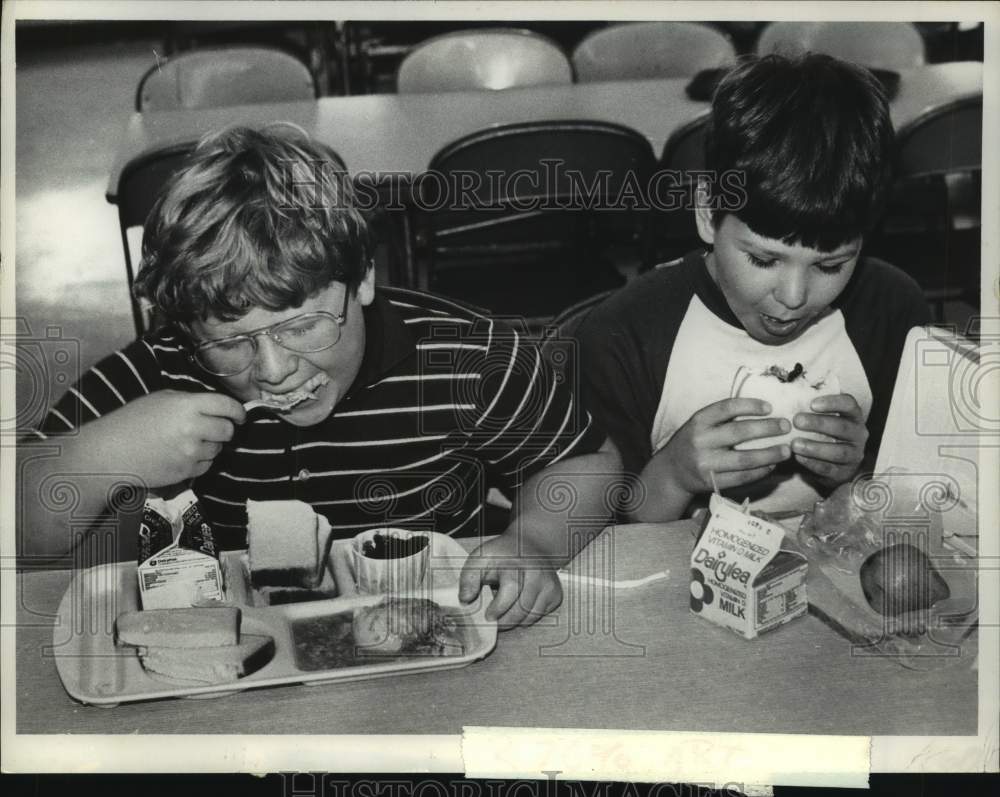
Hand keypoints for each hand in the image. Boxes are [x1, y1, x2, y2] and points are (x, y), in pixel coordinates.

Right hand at [94, 390, 245, 487]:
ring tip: (187, 442)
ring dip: (210, 446)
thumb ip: (193, 402)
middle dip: (225, 429)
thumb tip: (218, 408)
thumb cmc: (133, 422)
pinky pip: (207, 465)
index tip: (239, 416)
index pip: (227, 406)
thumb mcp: (162, 399)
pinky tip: (182, 455)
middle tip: (213, 428)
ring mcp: (191, 452)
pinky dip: (200, 461)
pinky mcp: (187, 471)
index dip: (238, 412)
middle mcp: (194, 428)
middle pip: (228, 430)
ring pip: (218, 449)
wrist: (110, 453)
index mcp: (188, 406)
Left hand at [458, 532, 562, 629]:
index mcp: (515, 561)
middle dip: (504, 620)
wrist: (531, 545)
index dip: (498, 608)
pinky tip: (519, 605)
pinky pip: (539, 616)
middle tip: (494, 620)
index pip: (511, 589)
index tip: (488, 615)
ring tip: (505, 609)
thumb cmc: (503, 554)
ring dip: (515, 620)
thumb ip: (468, 578)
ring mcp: (549, 583)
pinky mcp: (556, 593)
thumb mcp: (480, 558)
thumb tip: (466, 600)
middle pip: (522, 608)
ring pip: (531, 616)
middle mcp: (536, 572)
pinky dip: (526, 617)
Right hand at [658, 397, 792, 498]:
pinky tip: (771, 465)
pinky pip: (742, 477)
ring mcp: (706, 463)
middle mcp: (701, 441)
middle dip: (767, 428)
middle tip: (786, 426)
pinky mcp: (712, 482)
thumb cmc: (693, 442)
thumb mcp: (700, 424)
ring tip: (786, 450)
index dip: (750, 406)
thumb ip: (723, 418)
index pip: (726, 408)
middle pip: (739, 432)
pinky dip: (760, 471)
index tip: (769, 407)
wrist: (672, 471)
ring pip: (744, 459)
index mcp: (698, 421)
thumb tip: (763, 411)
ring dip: (769, 454)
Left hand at [791, 393, 867, 485]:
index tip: (812, 404)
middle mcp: (857, 435)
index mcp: (853, 416)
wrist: (831, 464)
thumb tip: (790, 396)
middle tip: (797, 421)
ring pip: (838, 451)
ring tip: (794, 444)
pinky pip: (829, 468)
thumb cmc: (822, 434)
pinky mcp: (843, 472)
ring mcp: (853, 455)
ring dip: (815, 447)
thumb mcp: (820, 419)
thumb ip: (810, 409)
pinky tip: (798, 457)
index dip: (833, 402)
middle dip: (819, 423)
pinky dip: (812, 463)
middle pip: (842, 427)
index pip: (849, 404)